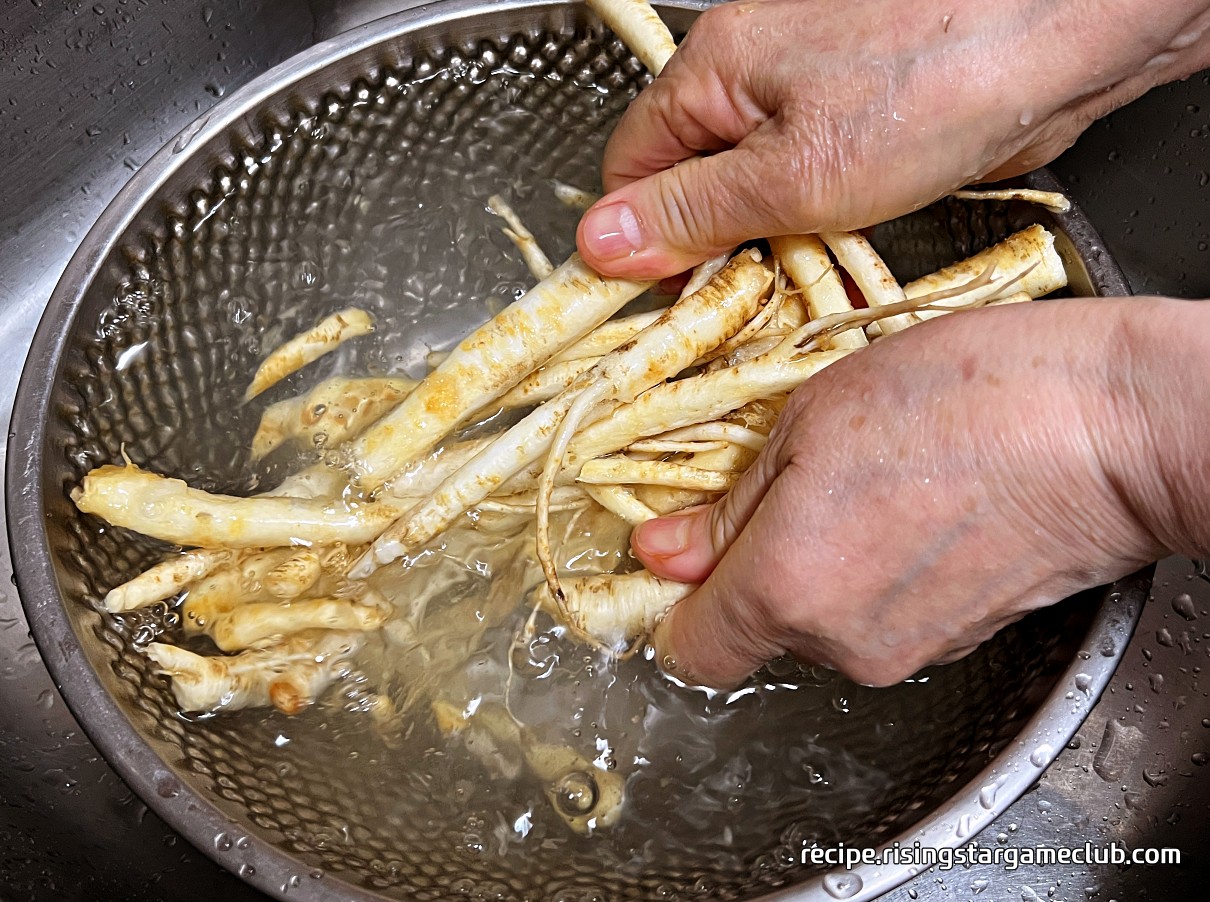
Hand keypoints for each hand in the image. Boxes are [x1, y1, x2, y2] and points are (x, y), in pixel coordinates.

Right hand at [577, 0, 1209, 278]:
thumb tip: (601, 243)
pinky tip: (840, 249)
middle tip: (742, 299)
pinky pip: (806, 189)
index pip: (629, 168)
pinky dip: (814, 229)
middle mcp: (750, 75)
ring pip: (750, 192)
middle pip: (688, 181)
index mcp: (712, 70)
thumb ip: (692, 212)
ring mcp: (806, 96)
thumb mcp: (792, 175)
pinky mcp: (858, 123)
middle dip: (708, 247)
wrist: (1064, 41)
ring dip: (767, 245)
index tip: (666, 298)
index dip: (639, 240)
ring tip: (801, 272)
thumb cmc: (937, 83)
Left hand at [631, 298, 1206, 687]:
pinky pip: (881, 613)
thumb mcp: (814, 416)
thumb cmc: (972, 399)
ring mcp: (906, 648)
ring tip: (868, 478)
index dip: (677, 599)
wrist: (1115, 428)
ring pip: (822, 616)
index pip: (691, 649)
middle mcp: (841, 641)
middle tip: (793, 476)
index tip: (680, 551)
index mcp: (786, 586)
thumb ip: (731, 503)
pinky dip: (878, 566)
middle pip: (759, 624)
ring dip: (823, 557)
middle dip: (757, 558)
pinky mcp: (957, 639)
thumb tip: (667, 551)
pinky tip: (912, 501)